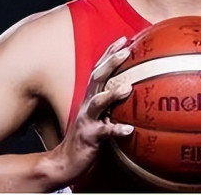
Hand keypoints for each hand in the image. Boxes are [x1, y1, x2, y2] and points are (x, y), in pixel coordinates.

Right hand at [50, 37, 133, 183]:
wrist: (66, 162)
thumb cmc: (88, 136)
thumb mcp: (101, 115)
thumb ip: (113, 102)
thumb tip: (135, 90)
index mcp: (91, 96)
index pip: (100, 70)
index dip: (109, 53)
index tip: (124, 39)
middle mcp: (87, 104)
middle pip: (97, 78)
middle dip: (110, 63)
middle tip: (126, 50)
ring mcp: (87, 119)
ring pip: (98, 103)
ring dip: (112, 94)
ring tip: (127, 87)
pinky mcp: (89, 137)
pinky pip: (104, 132)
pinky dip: (116, 130)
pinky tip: (128, 129)